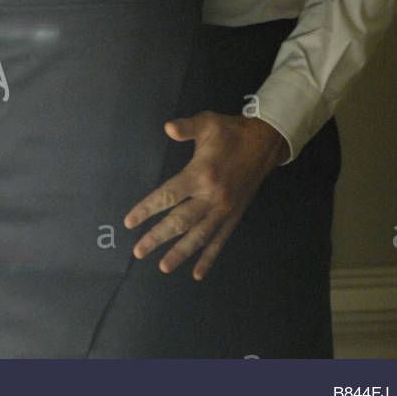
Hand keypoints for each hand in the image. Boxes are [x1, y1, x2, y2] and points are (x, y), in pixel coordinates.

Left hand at [123, 112, 288, 279]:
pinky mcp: (234, 216)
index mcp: (201, 175)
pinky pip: (219, 241)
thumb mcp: (208, 122)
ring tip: (163, 267)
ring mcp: (224, 210)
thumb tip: (168, 128)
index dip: (148, 209)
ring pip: (199, 237)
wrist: (266, 143)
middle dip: (158, 238)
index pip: (168, 195)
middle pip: (180, 222)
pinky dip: (208, 258)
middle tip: (138, 251)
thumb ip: (187, 127)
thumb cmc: (231, 132)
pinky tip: (197, 273)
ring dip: (180, 253)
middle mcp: (212, 197)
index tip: (130, 222)